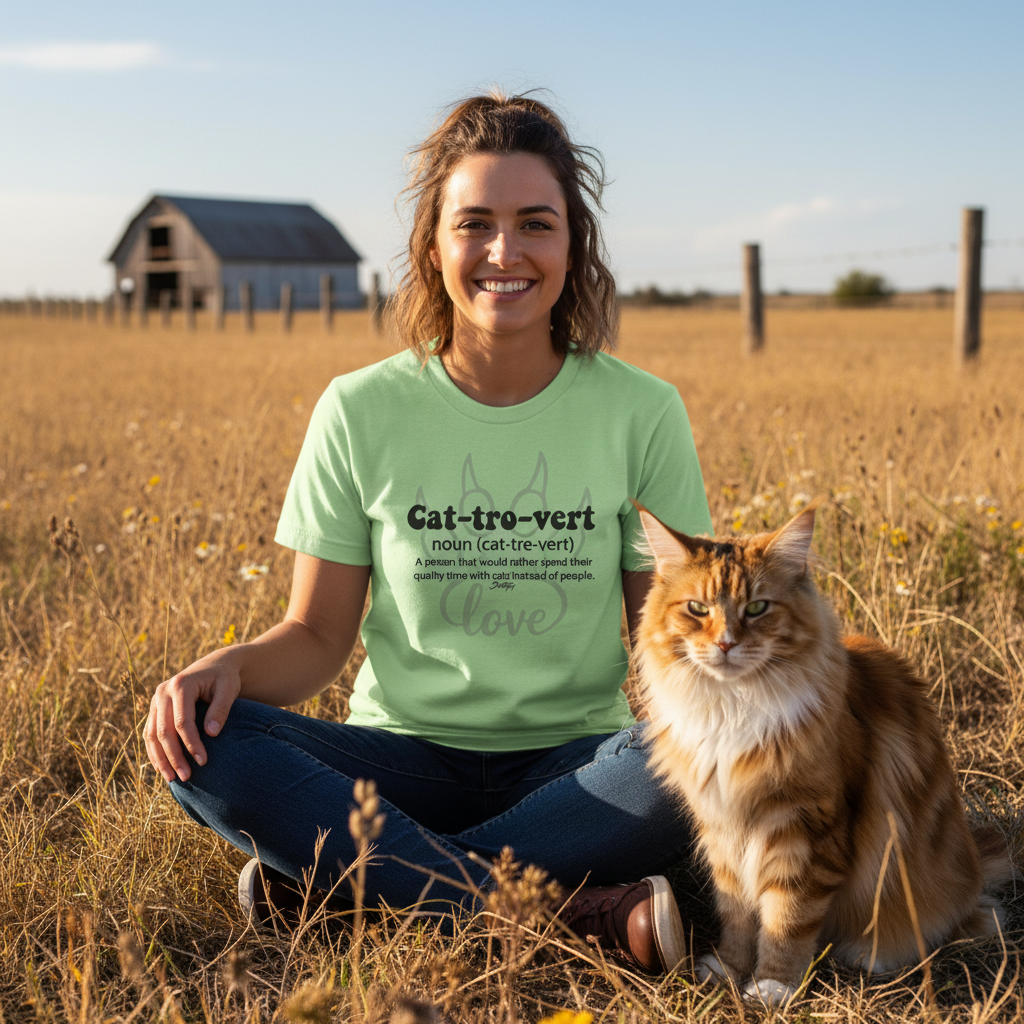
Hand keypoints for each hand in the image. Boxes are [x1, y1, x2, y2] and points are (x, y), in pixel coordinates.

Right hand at [144, 650, 241, 782]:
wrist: (214, 666)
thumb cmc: (224, 678)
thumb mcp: (229, 689)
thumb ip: (221, 709)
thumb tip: (212, 735)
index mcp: (181, 685)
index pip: (182, 722)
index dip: (191, 744)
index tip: (203, 761)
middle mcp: (163, 692)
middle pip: (163, 731)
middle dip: (174, 756)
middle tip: (186, 777)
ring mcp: (156, 700)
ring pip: (152, 735)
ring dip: (160, 759)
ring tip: (173, 779)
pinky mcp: (155, 708)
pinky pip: (150, 733)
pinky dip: (154, 752)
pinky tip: (163, 768)